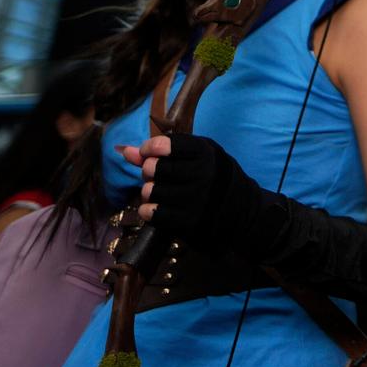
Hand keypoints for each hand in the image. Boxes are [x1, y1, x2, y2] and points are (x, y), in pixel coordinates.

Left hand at [123, 132, 261, 243]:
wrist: (240, 211)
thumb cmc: (213, 178)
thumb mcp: (197, 158)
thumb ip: (162, 153)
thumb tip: (125, 151)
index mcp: (206, 153)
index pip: (165, 145)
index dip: (150, 148)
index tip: (149, 153)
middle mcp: (203, 174)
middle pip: (154, 168)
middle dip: (149, 171)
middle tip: (157, 175)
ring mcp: (196, 199)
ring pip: (150, 191)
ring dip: (149, 192)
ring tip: (160, 192)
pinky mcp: (189, 221)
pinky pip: (152, 213)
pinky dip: (148, 210)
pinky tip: (156, 208)